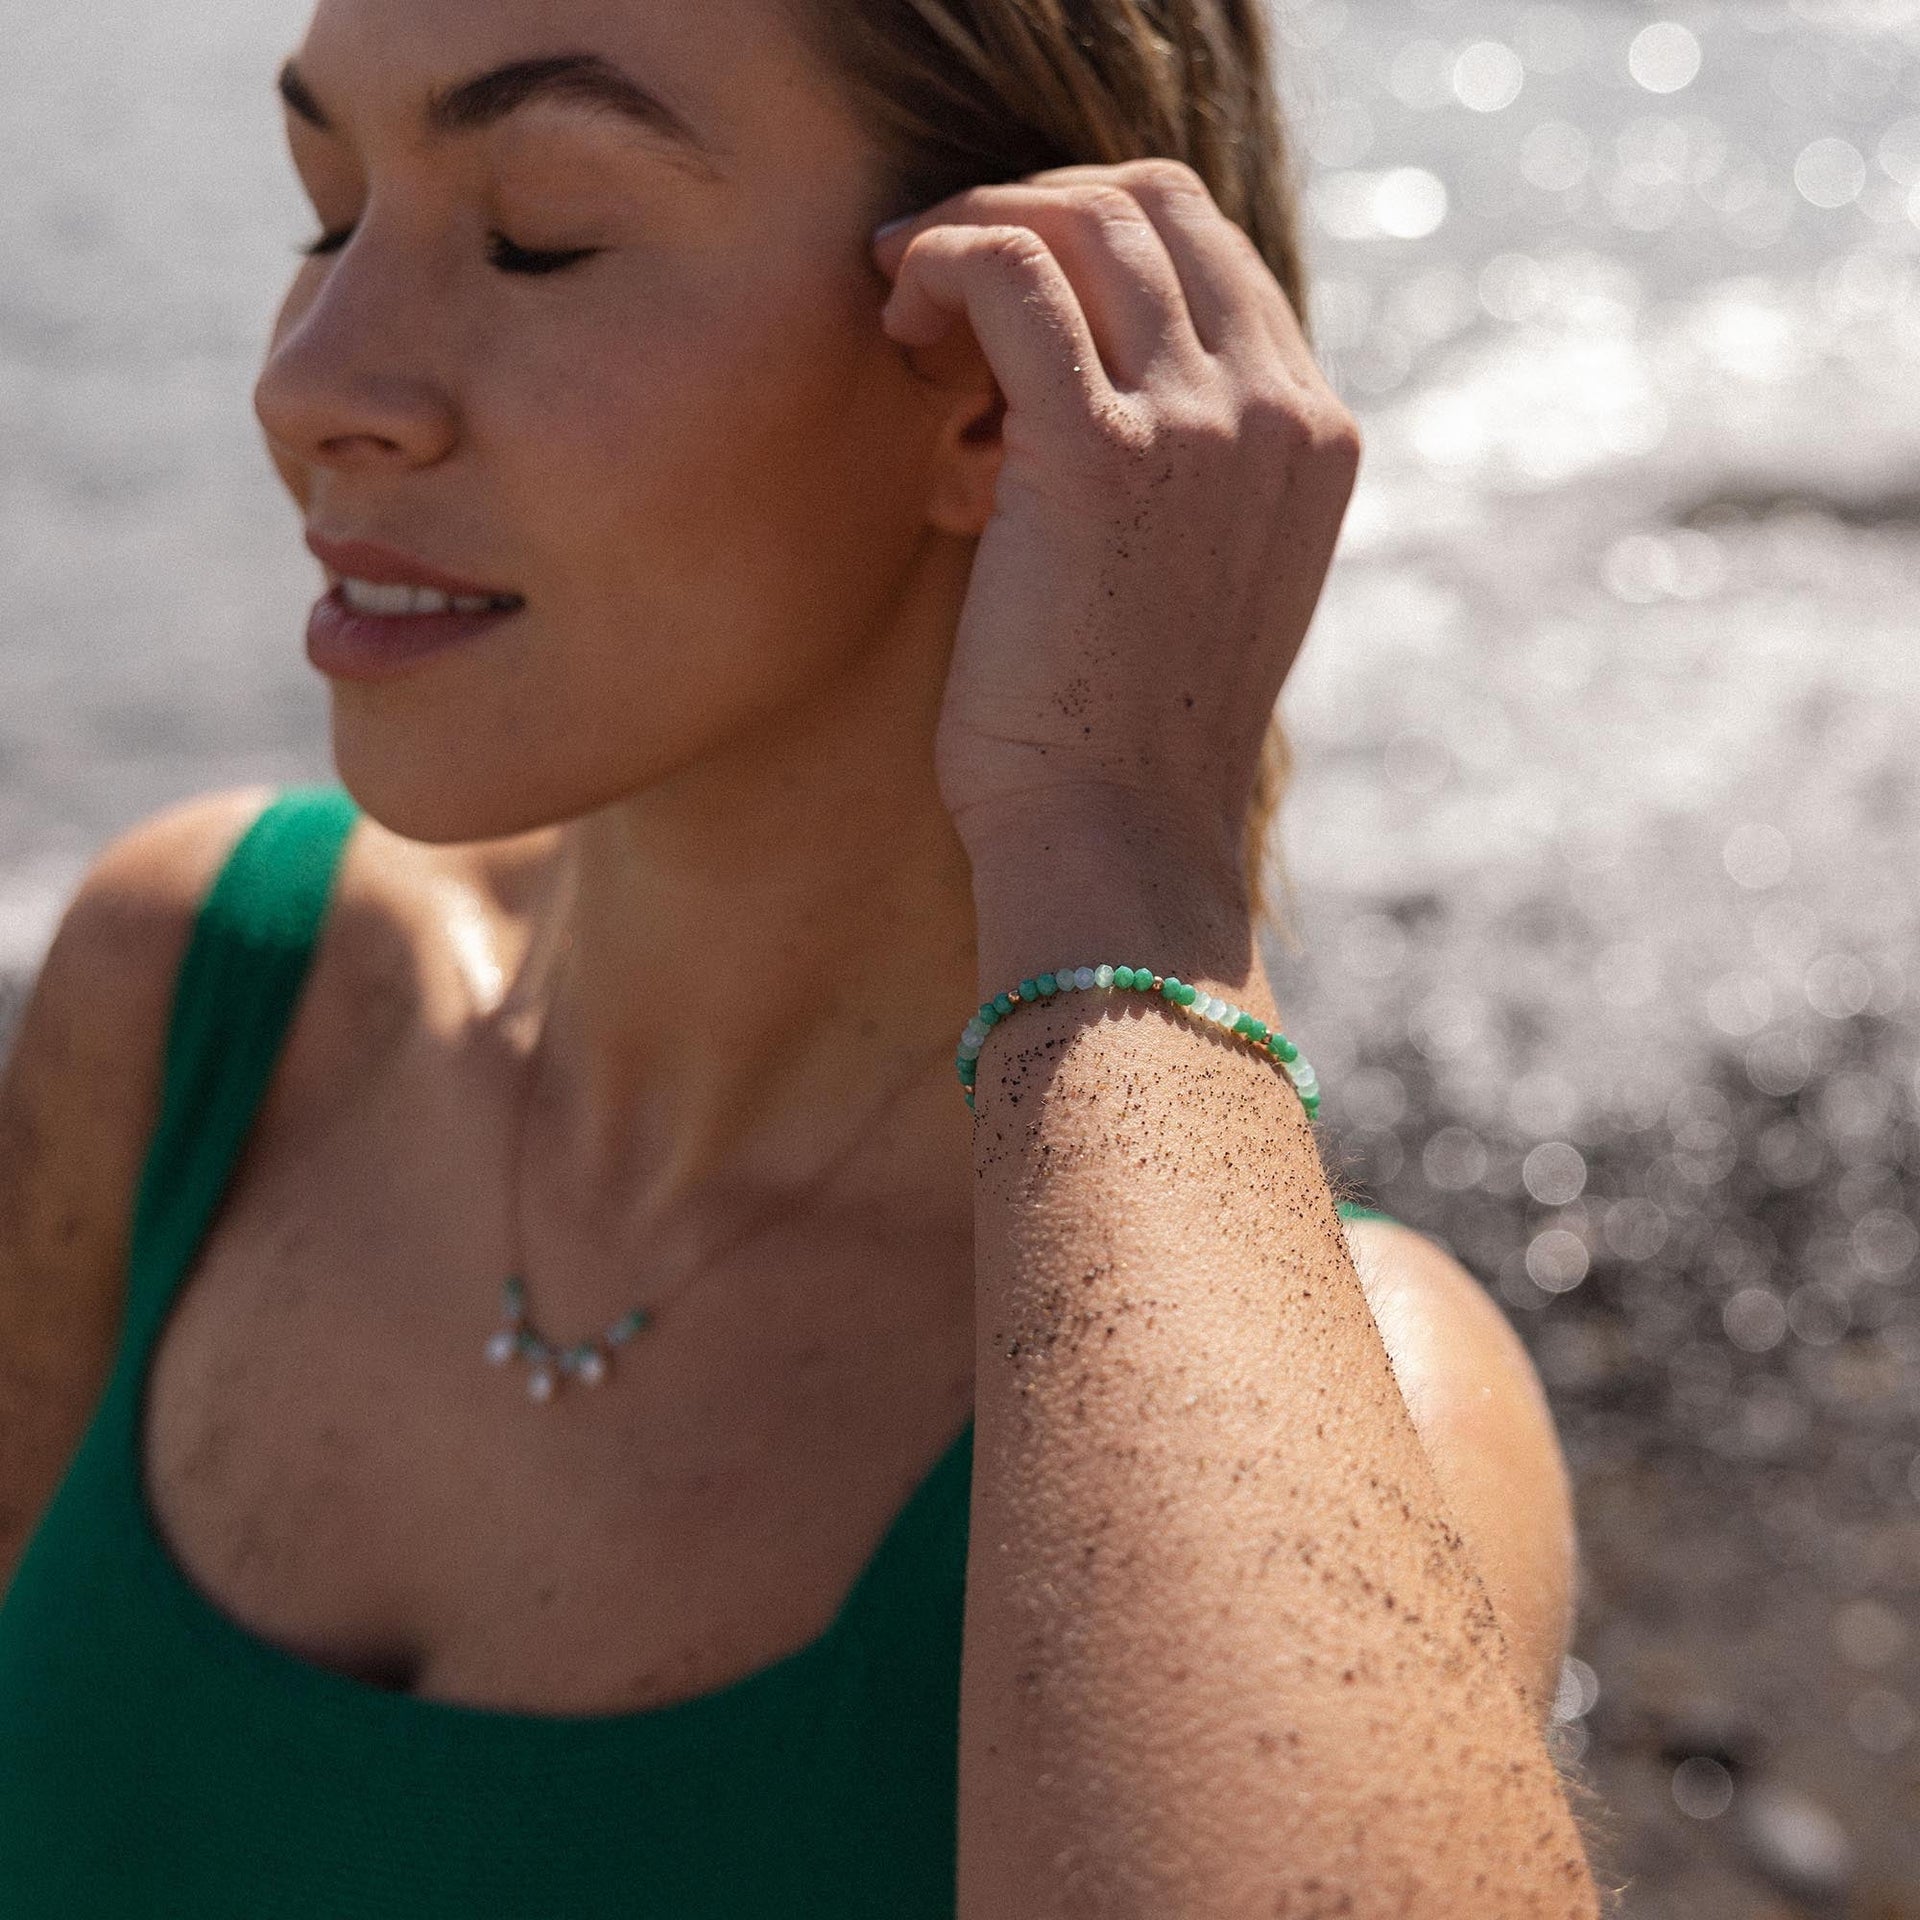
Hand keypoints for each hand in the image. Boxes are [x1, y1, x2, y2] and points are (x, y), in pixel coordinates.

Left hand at [871, 160, 1360, 887]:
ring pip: (1083, 217)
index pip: (1205, 248)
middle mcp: (1278, 410)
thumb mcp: (1182, 577)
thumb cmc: (1118, 736)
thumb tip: (1052, 377)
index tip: (994, 291)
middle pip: (1151, 204)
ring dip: (972, 229)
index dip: (1085, 237)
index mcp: (1311, 435)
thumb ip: (1168, 463)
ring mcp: (1206, 424)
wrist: (1116, 844)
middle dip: (1027, 208)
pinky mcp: (1105, 453)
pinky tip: (898, 319)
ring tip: (905, 310)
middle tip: (934, 278)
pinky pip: (1012, 270)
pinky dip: (941, 261)